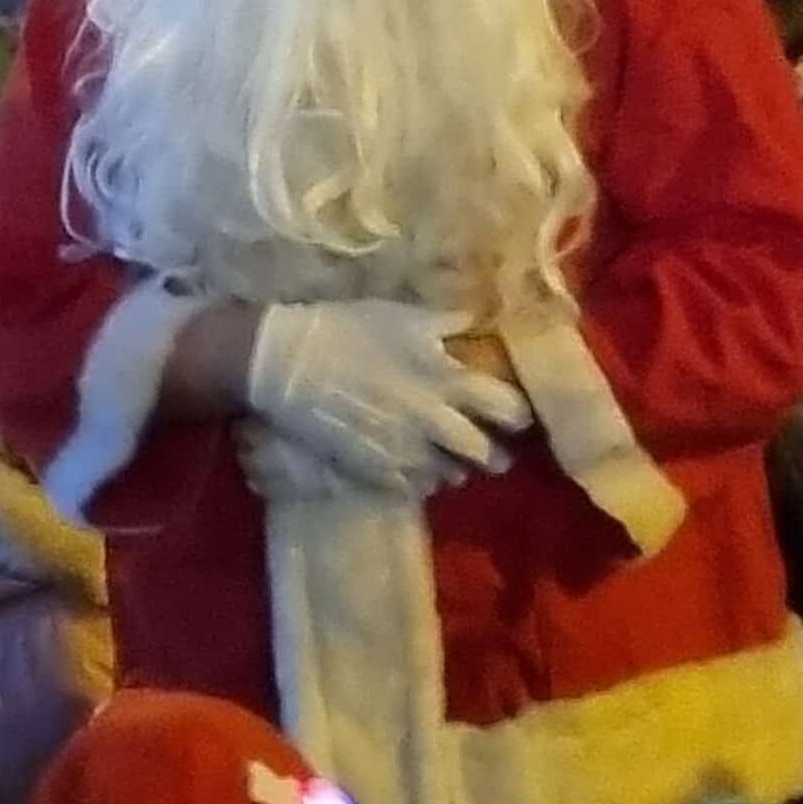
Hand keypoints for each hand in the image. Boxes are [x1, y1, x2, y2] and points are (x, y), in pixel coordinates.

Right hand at [247, 301, 531, 490]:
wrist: (287, 364)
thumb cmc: (345, 330)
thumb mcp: (401, 315)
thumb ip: (446, 323)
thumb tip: (477, 321)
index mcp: (445, 379)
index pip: (506, 408)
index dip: (518, 414)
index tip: (517, 415)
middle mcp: (433, 422)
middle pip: (485, 454)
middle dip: (496, 455)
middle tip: (495, 451)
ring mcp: (404, 451)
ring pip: (451, 475)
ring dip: (456, 468)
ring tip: (451, 461)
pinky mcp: (375, 470)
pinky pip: (414, 488)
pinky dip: (421, 480)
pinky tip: (414, 468)